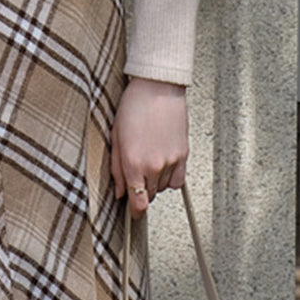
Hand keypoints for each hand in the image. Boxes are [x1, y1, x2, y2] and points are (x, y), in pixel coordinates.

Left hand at [111, 76, 187, 218]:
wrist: (158, 87)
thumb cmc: (134, 105)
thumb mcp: (115, 136)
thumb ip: (116, 168)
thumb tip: (118, 192)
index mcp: (133, 163)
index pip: (137, 203)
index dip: (134, 212)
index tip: (133, 212)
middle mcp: (154, 166)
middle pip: (149, 196)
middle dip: (141, 190)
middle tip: (135, 173)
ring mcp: (171, 161)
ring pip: (163, 189)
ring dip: (155, 182)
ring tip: (149, 160)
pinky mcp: (184, 155)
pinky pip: (178, 181)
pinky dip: (170, 178)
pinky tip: (163, 164)